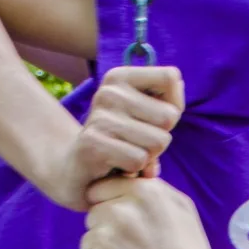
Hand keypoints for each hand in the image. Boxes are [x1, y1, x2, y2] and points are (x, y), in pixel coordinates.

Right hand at [44, 65, 183, 210]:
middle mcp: (109, 91)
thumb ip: (167, 106)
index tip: (154, 120)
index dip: (174, 105)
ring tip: (127, 156)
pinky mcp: (93, 144)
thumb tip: (173, 103)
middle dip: (161, 138)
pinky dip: (135, 170)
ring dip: (149, 157)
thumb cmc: (120, 143)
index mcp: (120, 77)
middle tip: (137, 145)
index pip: (170, 77)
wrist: (74, 171)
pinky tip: (118, 168)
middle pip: (169, 116)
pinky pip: (139, 160)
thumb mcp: (144, 118)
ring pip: (158, 142)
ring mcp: (100, 117)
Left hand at [78, 176, 218, 248]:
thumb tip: (131, 178)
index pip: (102, 188)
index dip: (112, 205)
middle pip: (94, 214)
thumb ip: (153, 189)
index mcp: (141, 193)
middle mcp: (118, 212)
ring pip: (88, 240)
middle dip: (107, 229)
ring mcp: (102, 241)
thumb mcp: (182, 211)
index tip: (128, 224)